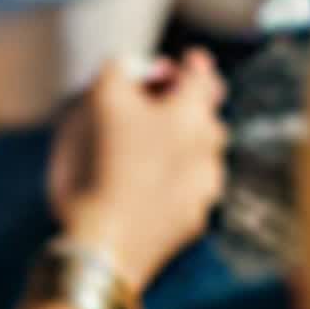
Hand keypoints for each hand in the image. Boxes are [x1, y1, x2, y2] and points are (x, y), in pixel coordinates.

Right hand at [46, 52, 227, 294]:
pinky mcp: (192, 222)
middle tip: (157, 104)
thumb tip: (129, 66)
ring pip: (202, 154)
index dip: (191, 65)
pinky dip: (175, 181)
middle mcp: (209, 148)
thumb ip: (118, 70)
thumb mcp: (100, 100)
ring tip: (151, 145)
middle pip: (206, 115)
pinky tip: (150, 184)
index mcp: (192, 113)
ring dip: (183, 144)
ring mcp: (205, 189)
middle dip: (186, 105)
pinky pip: (189, 190)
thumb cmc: (101, 165)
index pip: (203, 75)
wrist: (101, 247)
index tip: (181, 61)